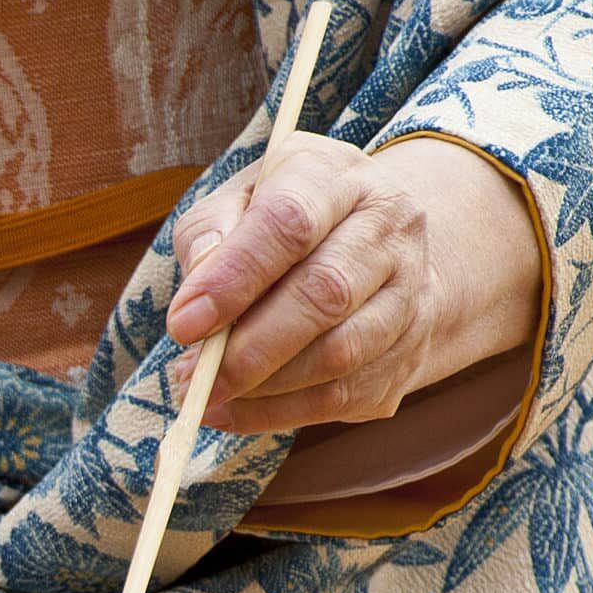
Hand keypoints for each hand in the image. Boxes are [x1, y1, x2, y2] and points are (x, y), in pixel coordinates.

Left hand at [165, 134, 540, 433]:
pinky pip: (344, 396)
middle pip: (325, 294)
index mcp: (340, 178)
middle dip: (248, 348)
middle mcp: (390, 228)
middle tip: (189, 378)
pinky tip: (233, 411)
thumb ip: (209, 235)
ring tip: (204, 394)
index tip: (182, 325)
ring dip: (263, 388)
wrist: (375, 246)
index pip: (291, 224)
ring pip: (341, 354)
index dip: (234, 278)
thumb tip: (195, 299)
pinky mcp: (409, 351)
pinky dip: (279, 414)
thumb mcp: (238, 200)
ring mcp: (410, 292)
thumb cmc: (283, 221)